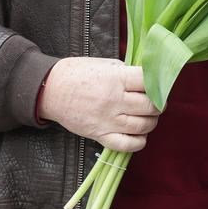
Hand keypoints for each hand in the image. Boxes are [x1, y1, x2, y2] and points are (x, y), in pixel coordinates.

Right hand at [39, 57, 160, 149]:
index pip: (148, 81)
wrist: (50, 90)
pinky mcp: (101, 135)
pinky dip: (139, 142)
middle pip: (151, 106)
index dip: (157, 82)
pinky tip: (139, 134)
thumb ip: (125, 71)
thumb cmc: (76, 74)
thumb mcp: (103, 64)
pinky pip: (127, 144)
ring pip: (143, 126)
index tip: (156, 84)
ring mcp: (108, 120)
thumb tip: (145, 80)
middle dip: (157, 104)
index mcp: (116, 78)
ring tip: (146, 116)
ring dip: (151, 122)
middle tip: (154, 102)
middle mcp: (114, 100)